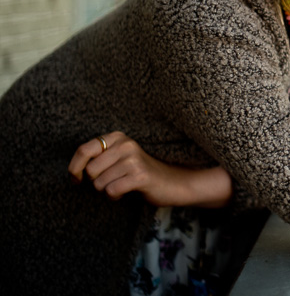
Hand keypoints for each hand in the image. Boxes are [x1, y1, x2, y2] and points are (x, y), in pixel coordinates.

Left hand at [68, 132, 231, 207]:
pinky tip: (127, 191)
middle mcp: (126, 144)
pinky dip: (115, 196)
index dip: (74, 168)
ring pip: (99, 183)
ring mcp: (134, 159)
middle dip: (96, 182)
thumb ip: (98, 158)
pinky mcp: (140, 175)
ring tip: (122, 185)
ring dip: (107, 190)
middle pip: (90, 170)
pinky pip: (111, 191)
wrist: (173, 182)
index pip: (83, 150)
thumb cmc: (139, 172)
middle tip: (111, 182)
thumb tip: (72, 172)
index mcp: (118, 137)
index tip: (76, 180)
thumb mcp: (119, 158)